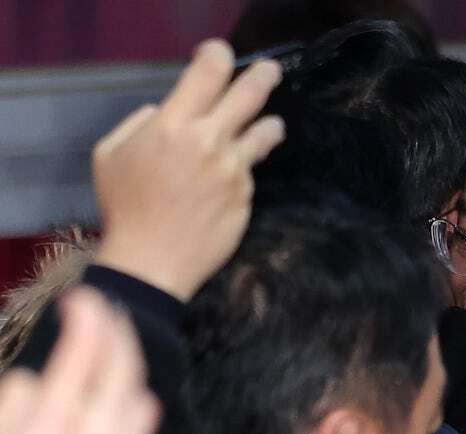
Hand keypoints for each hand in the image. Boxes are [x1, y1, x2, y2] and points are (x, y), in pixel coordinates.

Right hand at [0, 287, 160, 433]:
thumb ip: (12, 413)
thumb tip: (35, 381)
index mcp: (53, 432)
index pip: (87, 353)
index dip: (89, 315)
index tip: (83, 294)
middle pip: (126, 368)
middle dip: (120, 330)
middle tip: (105, 308)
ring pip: (143, 400)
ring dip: (133, 367)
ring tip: (115, 350)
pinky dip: (134, 405)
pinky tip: (118, 406)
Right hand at [93, 38, 285, 301]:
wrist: (151, 263)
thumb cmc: (124, 208)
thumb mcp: (110, 154)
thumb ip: (140, 123)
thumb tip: (165, 111)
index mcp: (174, 125)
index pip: (209, 71)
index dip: (217, 54)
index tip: (218, 56)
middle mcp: (211, 142)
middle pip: (251, 93)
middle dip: (265, 76)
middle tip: (271, 72)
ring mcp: (234, 171)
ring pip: (265, 133)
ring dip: (268, 125)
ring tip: (270, 127)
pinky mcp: (247, 198)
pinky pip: (250, 173)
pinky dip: (242, 171)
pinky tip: (229, 183)